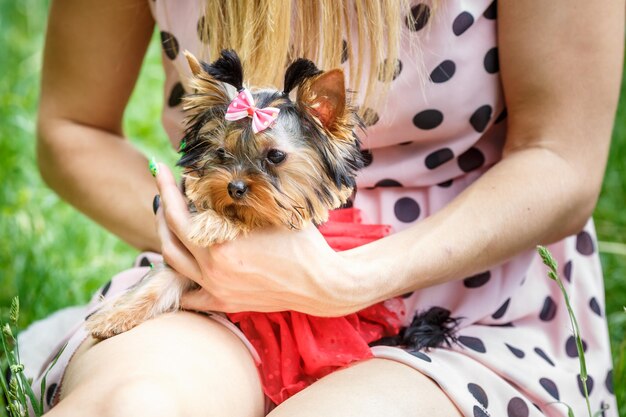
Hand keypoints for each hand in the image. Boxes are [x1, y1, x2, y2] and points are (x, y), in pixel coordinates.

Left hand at [153, 163, 366, 315]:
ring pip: (174, 265)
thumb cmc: (303, 243)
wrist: (322, 284)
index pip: (178, 215)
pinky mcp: (227, 303)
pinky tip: (178, 266)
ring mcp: (218, 290)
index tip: (162, 171)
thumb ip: (241, 198)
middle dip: (163, 211)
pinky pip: (190, 296)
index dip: (167, 190)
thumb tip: (217, 176)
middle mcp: (213, 271)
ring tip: (169, 220)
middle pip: (170, 238)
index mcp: (221, 246)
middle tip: (165, 192)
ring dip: (167, 239)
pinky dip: (179, 280)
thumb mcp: (272, 211)